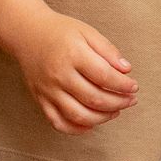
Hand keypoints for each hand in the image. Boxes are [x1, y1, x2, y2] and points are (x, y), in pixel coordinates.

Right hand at [10, 10, 136, 133]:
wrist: (27, 33)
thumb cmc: (60, 31)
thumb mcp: (87, 32)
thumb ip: (108, 50)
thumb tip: (126, 70)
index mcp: (73, 54)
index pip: (104, 76)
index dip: (123, 85)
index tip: (134, 87)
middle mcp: (59, 75)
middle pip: (94, 98)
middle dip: (118, 103)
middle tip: (130, 100)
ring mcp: (48, 90)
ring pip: (79, 115)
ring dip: (102, 118)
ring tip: (116, 111)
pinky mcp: (41, 100)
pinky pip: (59, 123)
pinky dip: (77, 128)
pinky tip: (92, 123)